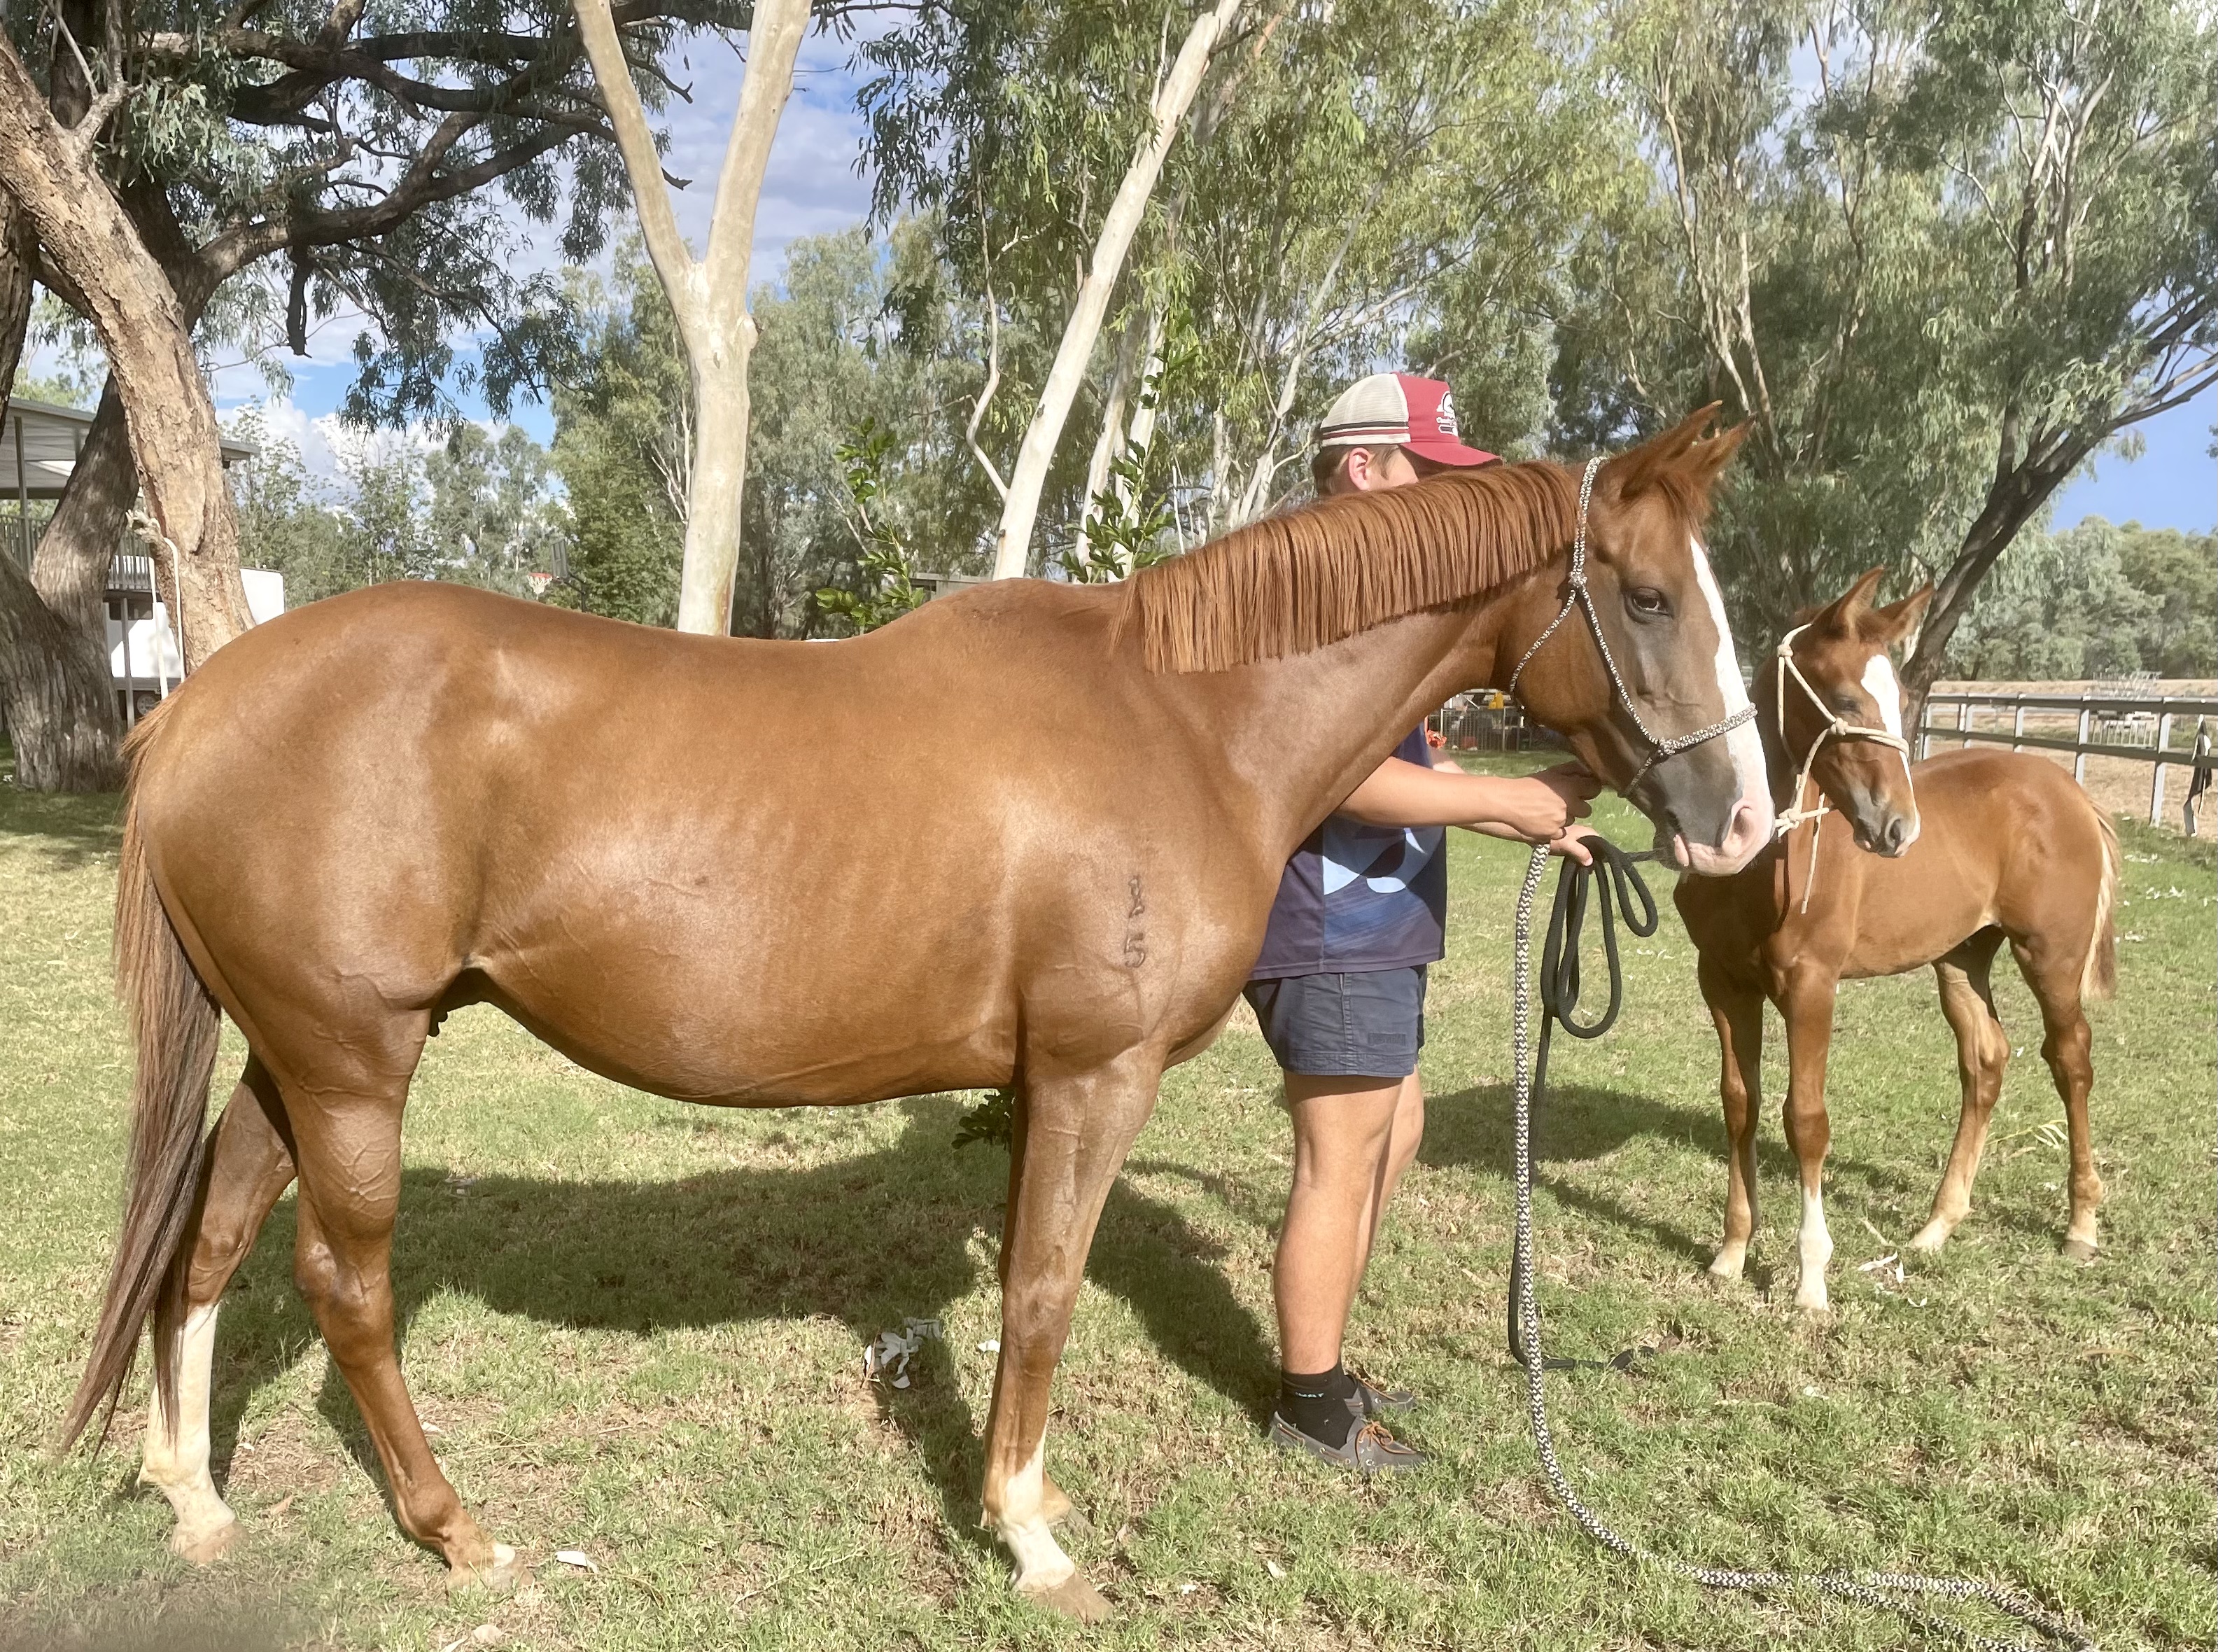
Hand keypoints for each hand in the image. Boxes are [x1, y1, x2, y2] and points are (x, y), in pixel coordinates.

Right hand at [1485, 766, 1599, 842]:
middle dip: (1578, 806)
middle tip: (1564, 803)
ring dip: (1565, 817)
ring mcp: (1561, 820)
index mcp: (1570, 787)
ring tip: (1548, 810)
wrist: (1508, 801)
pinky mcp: (1553, 833)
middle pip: (1587, 810)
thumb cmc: (1529, 785)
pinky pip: (1561, 832)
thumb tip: (1588, 770)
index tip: (1583, 790)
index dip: (1589, 789)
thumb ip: (1572, 770)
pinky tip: (1543, 820)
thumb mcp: (1551, 772)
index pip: (1595, 788)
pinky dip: (1555, 828)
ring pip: (1572, 820)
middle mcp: (1569, 804)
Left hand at [1545, 823, 1599, 865]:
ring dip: (1586, 859)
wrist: (1536, 835)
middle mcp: (1585, 834)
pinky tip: (1577, 865)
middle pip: (1594, 848)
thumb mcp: (1568, 845)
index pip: (1601, 843)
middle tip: (1591, 869)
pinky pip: (1579, 852)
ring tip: (1585, 870)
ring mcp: (1577, 839)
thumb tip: (1590, 861)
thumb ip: (1580, 851)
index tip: (1599, 864)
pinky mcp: (1570, 844)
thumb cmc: (1553, 839)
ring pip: (1587, 850)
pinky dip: (1579, 858)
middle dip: (1594, 858)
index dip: (1601, 853)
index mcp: (1588, 832)